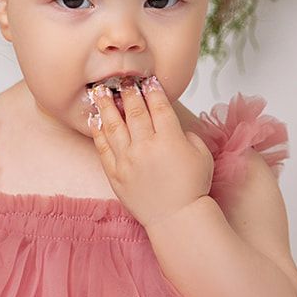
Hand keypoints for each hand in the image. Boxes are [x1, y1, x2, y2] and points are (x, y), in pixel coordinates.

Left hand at [87, 77, 213, 228]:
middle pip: (135, 111)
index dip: (153, 90)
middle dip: (128, 92)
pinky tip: (95, 120)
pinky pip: (103, 148)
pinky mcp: (116, 174)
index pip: (159, 106)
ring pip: (114, 126)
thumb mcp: (201, 154)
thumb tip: (170, 124)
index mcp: (170, 139)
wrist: (176, 218)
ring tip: (98, 91)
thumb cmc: (192, 187)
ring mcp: (128, 160)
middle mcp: (146, 147)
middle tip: (122, 78)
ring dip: (106, 105)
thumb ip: (186, 134)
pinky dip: (98, 132)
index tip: (147, 80)